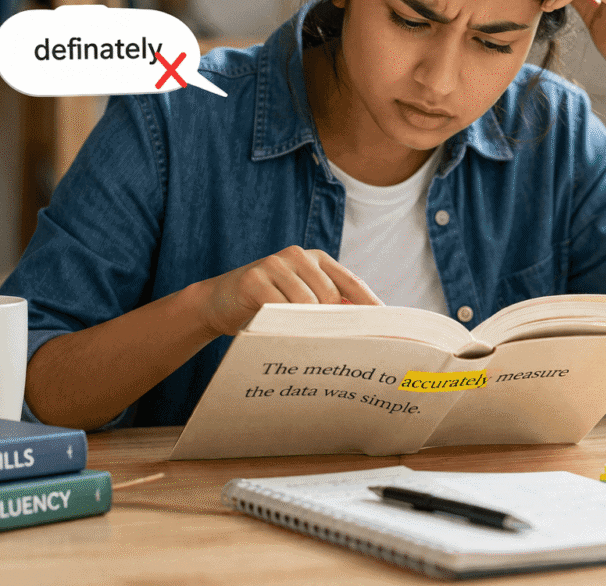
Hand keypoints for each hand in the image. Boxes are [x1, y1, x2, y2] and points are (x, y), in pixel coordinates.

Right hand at [199, 245, 382, 336]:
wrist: (218, 301)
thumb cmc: (267, 305)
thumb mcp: (300, 300)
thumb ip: (327, 306)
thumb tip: (363, 329)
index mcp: (317, 259)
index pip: (352, 283)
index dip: (370, 306)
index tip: (388, 329)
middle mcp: (299, 256)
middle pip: (332, 296)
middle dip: (337, 324)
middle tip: (341, 350)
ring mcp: (275, 264)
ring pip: (307, 303)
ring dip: (308, 327)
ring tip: (308, 347)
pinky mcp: (254, 277)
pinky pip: (279, 307)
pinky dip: (285, 325)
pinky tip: (284, 338)